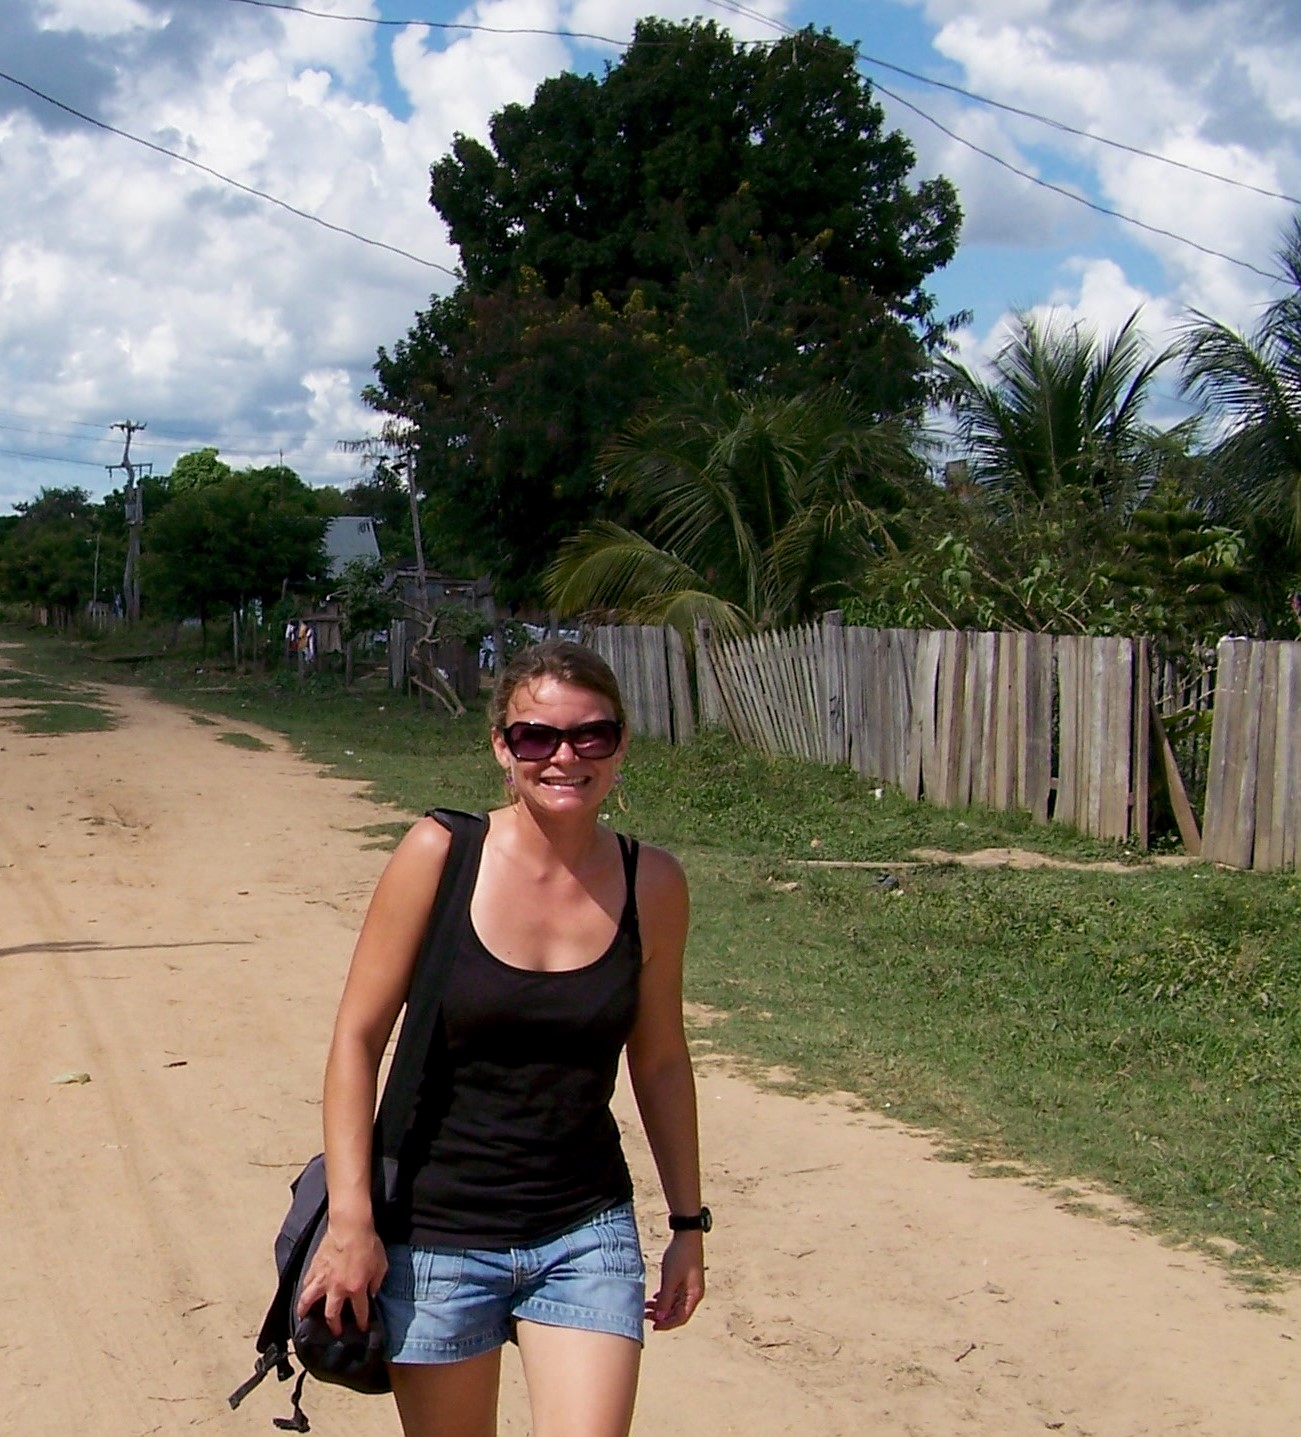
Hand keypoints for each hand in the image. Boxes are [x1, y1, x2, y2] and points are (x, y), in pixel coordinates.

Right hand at [295, 1220, 387, 1335]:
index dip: (362, 1323)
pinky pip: (306, 1284)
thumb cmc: (369, 1244)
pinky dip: (304, 1291)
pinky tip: (304, 1295)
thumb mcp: (381, 1265)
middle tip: (335, 1332)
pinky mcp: (314, 1268)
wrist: (351, 1226)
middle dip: (334, 1326)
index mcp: (356, 1288)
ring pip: (308, 1302)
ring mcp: (323, 1279)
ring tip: (304, 1319)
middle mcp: (337, 1288)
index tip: (362, 1329)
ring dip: (306, 1312)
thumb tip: (372, 1294)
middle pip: (331, 1314)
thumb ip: (377, 1283)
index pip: (359, 1312)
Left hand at [647, 1231, 704, 1330]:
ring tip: (646, 1307)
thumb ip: (665, 1300)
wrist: (686, 1234)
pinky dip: (665, 1298)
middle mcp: (694, 1293)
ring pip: (675, 1303)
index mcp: (694, 1295)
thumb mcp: (670, 1279)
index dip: (667, 1324)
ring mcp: (690, 1285)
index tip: (653, 1326)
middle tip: (645, 1316)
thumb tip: (660, 1318)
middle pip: (678, 1312)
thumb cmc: (680, 1256)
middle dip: (662, 1316)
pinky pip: (675, 1294)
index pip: (681, 1318)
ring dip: (661, 1306)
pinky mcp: (685, 1278)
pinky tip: (655, 1297)